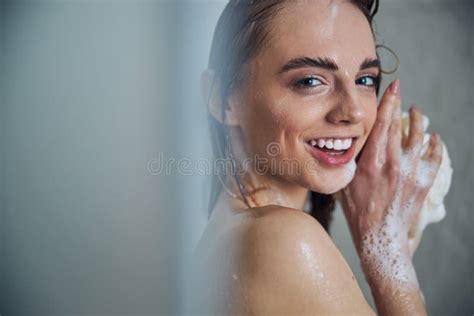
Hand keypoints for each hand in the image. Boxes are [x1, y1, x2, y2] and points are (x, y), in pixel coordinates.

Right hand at [339, 79, 442, 284]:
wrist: (380, 237)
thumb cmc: (358, 211)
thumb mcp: (346, 182)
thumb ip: (351, 161)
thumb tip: (352, 142)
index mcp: (372, 162)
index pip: (382, 123)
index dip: (388, 101)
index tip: (393, 86)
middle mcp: (394, 163)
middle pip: (402, 126)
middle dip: (402, 106)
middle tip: (402, 94)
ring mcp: (411, 173)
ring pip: (419, 137)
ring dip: (418, 121)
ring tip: (416, 112)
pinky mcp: (423, 182)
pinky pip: (434, 157)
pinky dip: (435, 144)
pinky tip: (433, 137)